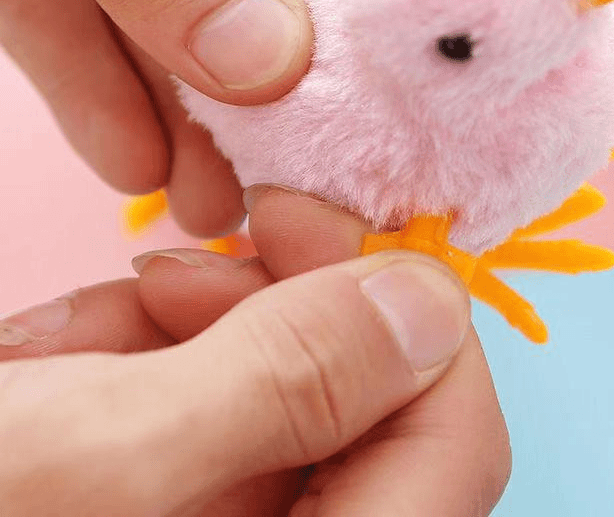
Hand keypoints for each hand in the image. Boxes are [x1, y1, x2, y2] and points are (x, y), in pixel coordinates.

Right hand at [0, 192, 510, 515]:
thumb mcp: (98, 459)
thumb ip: (291, 382)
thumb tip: (431, 300)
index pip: (460, 444)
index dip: (412, 319)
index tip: (321, 228)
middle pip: (361, 403)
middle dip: (268, 313)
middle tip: (175, 269)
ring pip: (275, 389)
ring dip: (178, 335)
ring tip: (65, 344)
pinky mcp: (172, 498)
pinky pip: (203, 407)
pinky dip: (134, 364)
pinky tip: (48, 361)